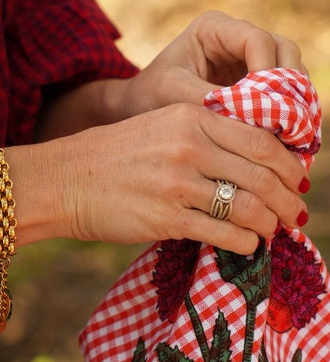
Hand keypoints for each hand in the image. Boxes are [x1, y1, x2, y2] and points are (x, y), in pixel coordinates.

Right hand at [59, 100, 306, 255]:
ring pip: (248, 207)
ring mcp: (177, 184)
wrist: (64, 180)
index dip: (288, 164)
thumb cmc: (114, 156)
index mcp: (191, 117)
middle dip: (287, 199)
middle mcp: (188, 147)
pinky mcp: (166, 218)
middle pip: (262, 174)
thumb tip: (258, 160)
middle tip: (295, 213)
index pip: (261, 140)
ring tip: (272, 231)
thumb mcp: (161, 126)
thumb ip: (206, 135)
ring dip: (269, 224)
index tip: (296, 179)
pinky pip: (224, 234)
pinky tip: (247, 245)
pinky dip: (245, 243)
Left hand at [117, 10, 303, 118]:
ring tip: (293, 132)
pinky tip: (288, 137)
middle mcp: (238, 37)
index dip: (268, 70)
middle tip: (290, 120)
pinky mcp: (257, 82)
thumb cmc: (150, 94)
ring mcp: (250, 58)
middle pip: (284, 51)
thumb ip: (212, 100)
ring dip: (295, 100)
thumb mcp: (174, 94)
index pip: (257, 40)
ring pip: (291, 71)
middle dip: (290, 85)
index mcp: (214, 28)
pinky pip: (285, 92)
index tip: (267, 105)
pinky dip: (289, 111)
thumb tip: (254, 118)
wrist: (140, 108)